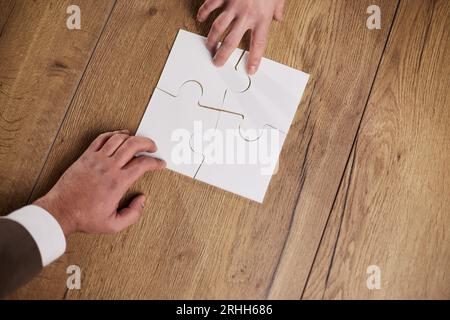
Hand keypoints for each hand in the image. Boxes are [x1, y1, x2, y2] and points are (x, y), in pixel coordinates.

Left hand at [34, 130, 165, 235]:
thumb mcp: (114, 225)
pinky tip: (119, 136)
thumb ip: (133, 214)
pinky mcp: (86, 156)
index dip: (155, 162)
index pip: (143, 164)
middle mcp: (108, 167)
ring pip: (119, 138)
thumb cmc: (85, 217)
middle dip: (147, 143)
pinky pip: (102, 138)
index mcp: (118, 182)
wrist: (61, 211)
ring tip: (138, 140)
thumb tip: (142, 199)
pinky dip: (114, 134)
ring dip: (132, 136)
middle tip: (152, 147)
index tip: (160, 164)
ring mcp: (96, 159)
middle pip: (133, 145)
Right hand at [197, 0, 284, 74]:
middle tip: (217, 62)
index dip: (254, 58)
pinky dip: (203, 13)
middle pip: (231, 41)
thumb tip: (278, 18)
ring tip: (208, 46)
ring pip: (218, 27)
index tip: (250, 70)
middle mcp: (246, 15)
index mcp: (262, 17)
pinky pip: (210, 6)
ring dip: (211, 39)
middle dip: (222, 55)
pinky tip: (200, 19)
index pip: (259, 43)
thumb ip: (278, 8)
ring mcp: (233, 5)